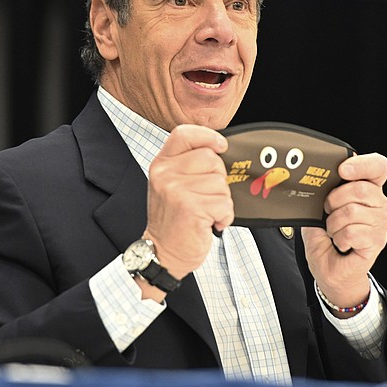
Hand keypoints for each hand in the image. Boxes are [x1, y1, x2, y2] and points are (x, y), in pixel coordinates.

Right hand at [142, 124, 232, 283]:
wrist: (163, 253)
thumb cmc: (173, 220)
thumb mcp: (172, 185)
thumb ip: (189, 165)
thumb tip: (219, 149)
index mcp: (161, 164)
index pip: (184, 133)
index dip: (207, 136)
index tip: (220, 146)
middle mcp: (165, 174)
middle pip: (211, 158)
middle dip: (218, 178)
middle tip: (206, 196)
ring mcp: (176, 191)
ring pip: (221, 183)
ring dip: (221, 201)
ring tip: (205, 212)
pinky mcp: (190, 208)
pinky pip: (224, 203)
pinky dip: (224, 216)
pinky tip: (210, 222)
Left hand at [301, 152, 386, 312]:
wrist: (330, 270)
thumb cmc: (326, 239)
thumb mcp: (318, 210)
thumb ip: (320, 192)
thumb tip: (313, 178)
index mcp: (367, 189)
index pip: (378, 166)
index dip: (362, 164)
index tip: (343, 170)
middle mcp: (379, 204)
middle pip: (361, 188)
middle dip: (334, 201)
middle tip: (328, 213)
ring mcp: (381, 223)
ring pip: (352, 211)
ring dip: (334, 224)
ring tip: (334, 231)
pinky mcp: (377, 241)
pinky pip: (352, 232)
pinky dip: (339, 238)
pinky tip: (341, 243)